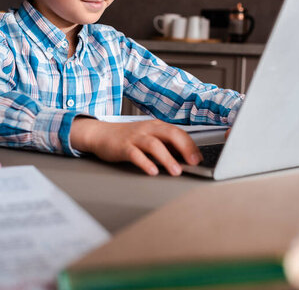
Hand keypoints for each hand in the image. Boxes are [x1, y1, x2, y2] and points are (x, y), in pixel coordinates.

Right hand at [70, 118, 202, 175]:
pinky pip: (135, 154)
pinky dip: (145, 163)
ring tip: (176, 171)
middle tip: (193, 162)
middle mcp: (147, 129)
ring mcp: (135, 138)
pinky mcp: (123, 147)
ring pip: (154, 145)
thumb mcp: (149, 137)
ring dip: (167, 158)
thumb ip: (165, 145)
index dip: (191, 146)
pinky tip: (152, 171)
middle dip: (184, 148)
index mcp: (156, 126)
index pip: (179, 133)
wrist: (100, 134)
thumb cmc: (127, 138)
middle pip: (170, 134)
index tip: (198, 159)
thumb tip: (185, 157)